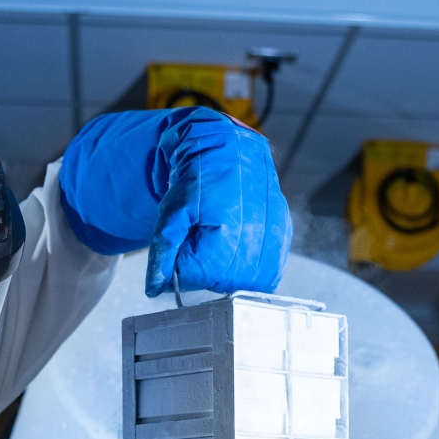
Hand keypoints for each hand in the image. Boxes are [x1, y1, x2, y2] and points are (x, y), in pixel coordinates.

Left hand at [143, 111, 290, 297]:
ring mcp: (273, 235)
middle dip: (206, 272)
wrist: (229, 149)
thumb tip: (154, 289)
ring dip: (230, 275)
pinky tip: (240, 253)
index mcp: (223, 231)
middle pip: (222, 282)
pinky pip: (269, 272)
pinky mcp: (284, 234)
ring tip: (220, 247)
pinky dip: (252, 271)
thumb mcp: (171, 213)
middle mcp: (254, 236)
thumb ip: (162, 252)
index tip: (182, 249)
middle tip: (201, 245)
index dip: (184, 268)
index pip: (196, 276)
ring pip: (247, 282)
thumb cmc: (197, 180)